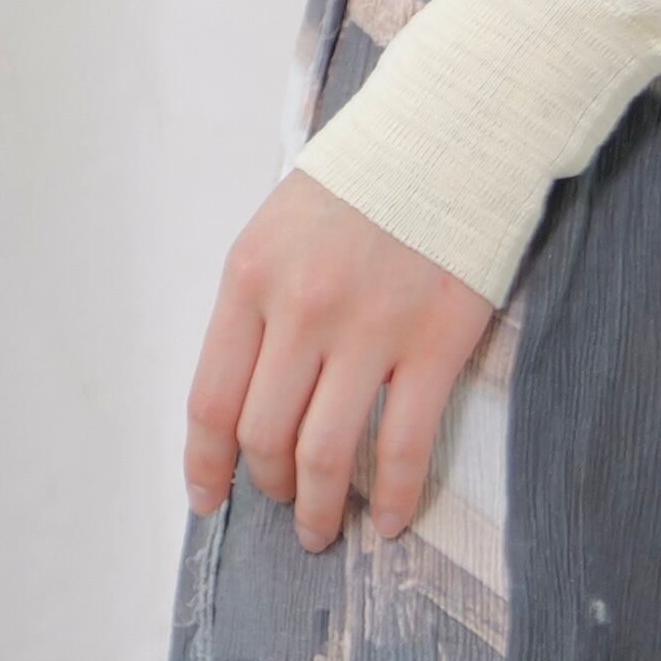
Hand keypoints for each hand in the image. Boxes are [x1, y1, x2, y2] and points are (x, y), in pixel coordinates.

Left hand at [185, 171, 494, 554]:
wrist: (454, 130)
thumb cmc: (365, 178)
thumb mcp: (280, 226)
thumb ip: (258, 302)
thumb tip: (248, 391)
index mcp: (250, 278)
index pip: (211, 399)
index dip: (205, 464)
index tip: (209, 499)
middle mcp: (301, 310)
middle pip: (263, 436)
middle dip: (266, 487)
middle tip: (281, 504)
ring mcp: (369, 331)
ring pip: (323, 455)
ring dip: (316, 509)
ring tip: (321, 530)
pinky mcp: (434, 344)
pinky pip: (402, 446)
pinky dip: (390, 497)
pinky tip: (387, 521)